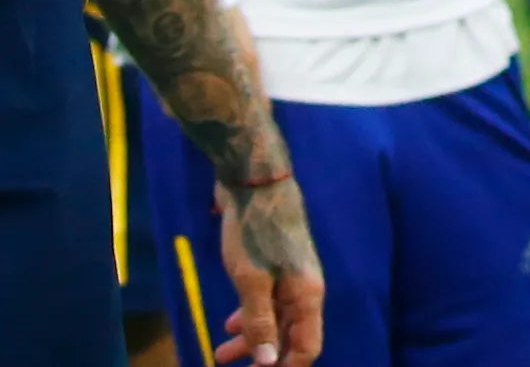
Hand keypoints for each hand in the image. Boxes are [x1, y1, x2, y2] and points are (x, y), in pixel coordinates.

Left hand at [210, 156, 324, 366]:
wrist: (253, 182)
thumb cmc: (254, 233)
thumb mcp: (251, 283)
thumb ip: (260, 323)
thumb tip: (269, 363)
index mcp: (307, 295)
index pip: (307, 346)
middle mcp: (304, 288)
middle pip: (289, 335)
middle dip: (263, 356)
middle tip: (230, 366)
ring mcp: (290, 274)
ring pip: (275, 317)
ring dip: (252, 337)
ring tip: (222, 353)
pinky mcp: (275, 262)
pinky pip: (267, 300)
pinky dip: (250, 315)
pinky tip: (232, 320)